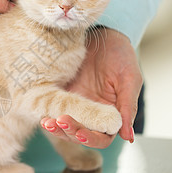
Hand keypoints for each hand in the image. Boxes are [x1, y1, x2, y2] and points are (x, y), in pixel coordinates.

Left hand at [41, 27, 142, 147]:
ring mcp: (75, 104)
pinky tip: (42, 114)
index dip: (91, 138)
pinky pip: (53, 109)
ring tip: (47, 123)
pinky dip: (48, 114)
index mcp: (111, 114)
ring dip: (57, 128)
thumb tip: (128, 136)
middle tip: (60, 122)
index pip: (102, 137)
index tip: (80, 134)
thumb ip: (128, 107)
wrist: (102, 34)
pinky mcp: (61, 93)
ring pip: (65, 126)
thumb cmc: (121, 55)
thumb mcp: (129, 79)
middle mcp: (92, 113)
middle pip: (80, 134)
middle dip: (70, 132)